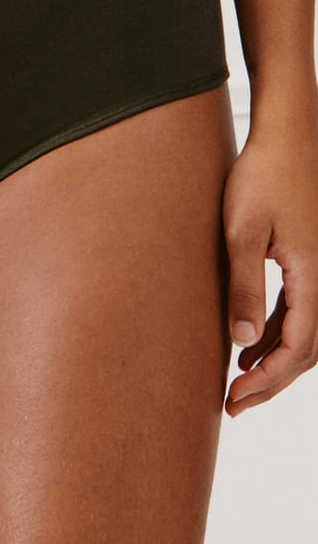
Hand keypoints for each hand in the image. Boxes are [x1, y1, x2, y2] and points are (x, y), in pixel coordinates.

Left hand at [223, 127, 317, 416]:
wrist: (287, 138)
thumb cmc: (261, 179)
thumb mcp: (242, 232)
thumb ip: (244, 286)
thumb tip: (241, 342)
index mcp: (313, 277)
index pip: (298, 349)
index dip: (268, 380)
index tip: (235, 398)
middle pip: (307, 350)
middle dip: (271, 381)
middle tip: (234, 404)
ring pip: (305, 333)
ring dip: (274, 360)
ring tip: (237, 381)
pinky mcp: (309, 260)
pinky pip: (299, 311)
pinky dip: (276, 334)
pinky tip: (248, 343)